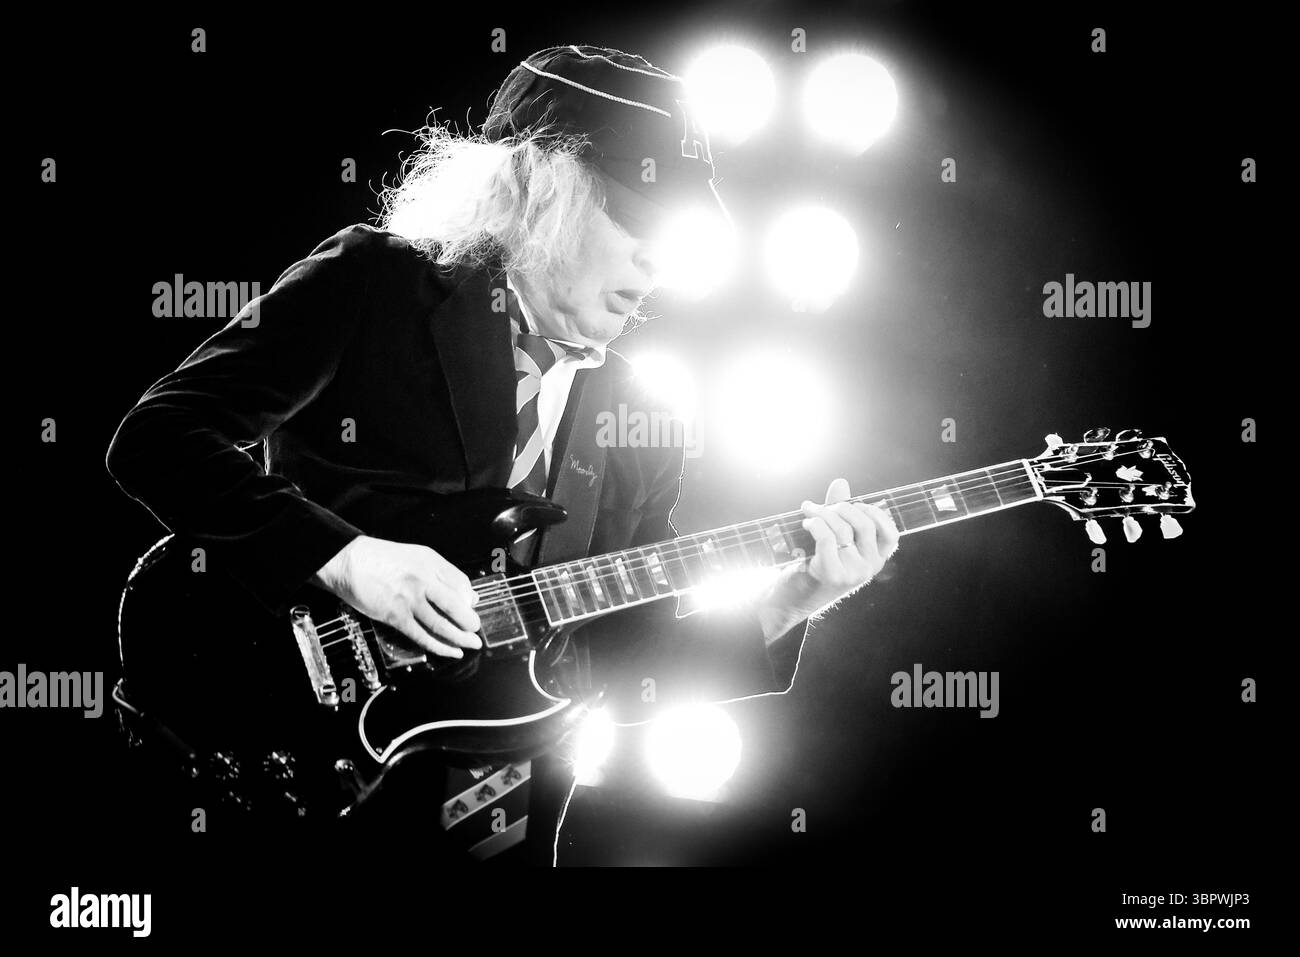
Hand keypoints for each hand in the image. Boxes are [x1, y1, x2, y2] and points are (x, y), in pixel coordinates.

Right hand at [312, 535, 481, 658]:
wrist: (349, 562)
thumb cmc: (381, 558)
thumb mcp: (417, 556)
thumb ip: (441, 573)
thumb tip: (466, 595)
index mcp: (431, 562)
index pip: (462, 583)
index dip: (470, 599)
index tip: (471, 606)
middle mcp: (423, 580)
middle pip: (457, 606)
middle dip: (471, 622)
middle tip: (476, 630)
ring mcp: (410, 600)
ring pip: (442, 625)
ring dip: (460, 638)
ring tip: (471, 644)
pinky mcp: (396, 616)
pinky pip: (423, 636)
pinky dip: (440, 646)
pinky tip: (451, 651)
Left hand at [756, 478, 900, 640]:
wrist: (792, 598)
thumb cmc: (815, 564)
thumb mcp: (834, 539)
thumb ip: (840, 512)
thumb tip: (841, 482)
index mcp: (876, 559)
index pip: (891, 533)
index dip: (875, 513)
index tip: (854, 505)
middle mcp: (870, 568)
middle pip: (864, 524)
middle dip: (841, 507)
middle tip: (821, 506)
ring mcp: (853, 573)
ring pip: (842, 529)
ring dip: (822, 513)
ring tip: (808, 511)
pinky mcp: (833, 575)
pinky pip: (827, 538)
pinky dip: (815, 524)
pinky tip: (806, 523)